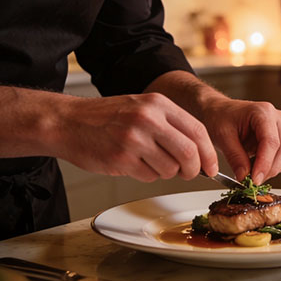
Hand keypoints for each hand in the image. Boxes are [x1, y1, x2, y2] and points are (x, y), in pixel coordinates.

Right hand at [55, 93, 218, 182]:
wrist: (68, 122)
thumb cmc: (106, 118)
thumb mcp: (141, 107)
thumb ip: (169, 124)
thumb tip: (199, 152)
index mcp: (157, 103)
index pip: (198, 130)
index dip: (209, 154)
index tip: (211, 167)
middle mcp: (148, 118)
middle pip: (189, 153)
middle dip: (193, 169)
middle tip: (188, 173)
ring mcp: (134, 138)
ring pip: (170, 169)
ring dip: (165, 172)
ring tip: (147, 161)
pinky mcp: (122, 158)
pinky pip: (149, 177)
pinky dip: (146, 175)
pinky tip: (132, 163)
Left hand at [197, 97, 280, 184]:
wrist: (218, 111)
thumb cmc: (219, 117)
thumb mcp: (222, 137)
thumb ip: (234, 157)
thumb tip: (244, 177)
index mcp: (263, 112)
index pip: (271, 142)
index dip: (265, 164)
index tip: (255, 180)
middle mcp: (277, 118)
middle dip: (270, 169)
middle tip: (252, 181)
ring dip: (272, 169)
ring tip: (251, 173)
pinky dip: (271, 166)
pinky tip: (256, 167)